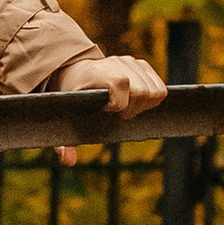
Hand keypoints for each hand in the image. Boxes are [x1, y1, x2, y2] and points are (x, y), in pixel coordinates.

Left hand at [48, 46, 168, 162]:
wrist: (76, 73)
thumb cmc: (71, 99)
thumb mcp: (63, 119)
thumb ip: (64, 142)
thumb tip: (70, 162)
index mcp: (97, 73)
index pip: (122, 84)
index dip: (119, 105)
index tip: (106, 111)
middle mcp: (117, 63)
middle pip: (144, 91)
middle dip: (134, 109)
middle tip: (118, 114)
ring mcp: (131, 62)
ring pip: (156, 90)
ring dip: (145, 105)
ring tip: (126, 107)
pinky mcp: (142, 65)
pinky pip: (160, 86)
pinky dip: (152, 98)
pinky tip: (135, 102)